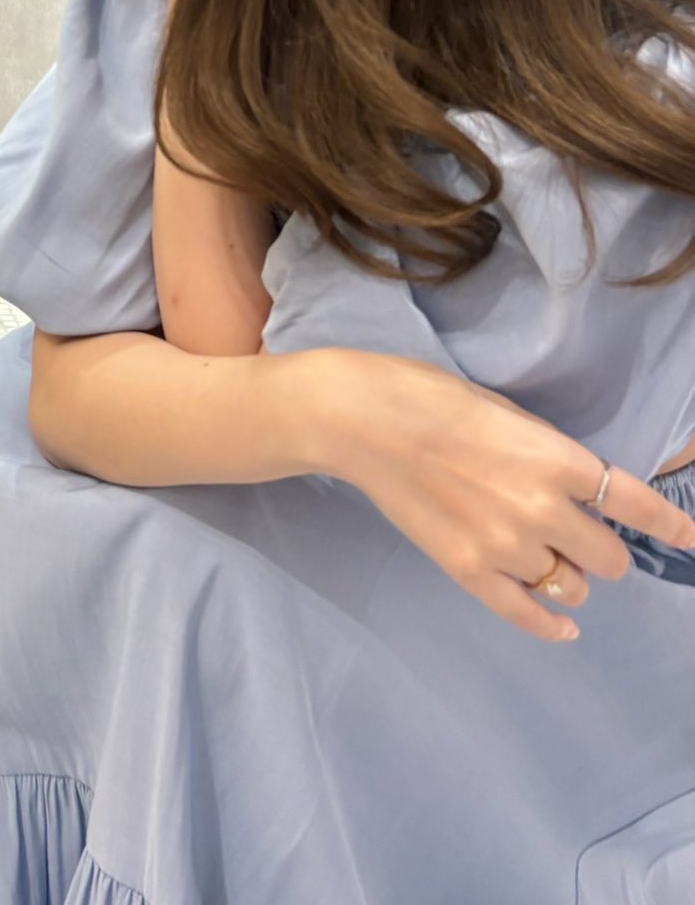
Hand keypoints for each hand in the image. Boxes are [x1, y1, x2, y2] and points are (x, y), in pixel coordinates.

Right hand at [317, 349, 694, 641]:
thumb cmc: (430, 397)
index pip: (633, 503)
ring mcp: (505, 546)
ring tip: (548, 558)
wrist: (362, 421)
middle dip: (603, 549)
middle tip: (582, 535)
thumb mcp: (504, 411)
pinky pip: (528, 615)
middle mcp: (541, 508)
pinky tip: (563, 625)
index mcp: (554, 458)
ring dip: (570, 576)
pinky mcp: (470, 571)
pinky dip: (552, 625)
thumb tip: (573, 490)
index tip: (691, 540)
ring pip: (571, 588)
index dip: (671, 526)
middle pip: (608, 558)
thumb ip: (546, 454)